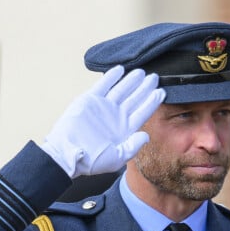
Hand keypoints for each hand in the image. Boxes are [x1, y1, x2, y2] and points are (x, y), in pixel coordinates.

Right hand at [41, 65, 164, 176]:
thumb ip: (133, 146)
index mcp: (125, 130)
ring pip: (121, 89)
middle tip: (155, 77)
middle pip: (134, 98)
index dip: (152, 102)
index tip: (161, 92)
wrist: (68, 154)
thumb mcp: (116, 158)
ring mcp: (104, 107)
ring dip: (131, 80)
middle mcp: (116, 117)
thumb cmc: (91, 161)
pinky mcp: (90, 100)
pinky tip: (121, 69)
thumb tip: (146, 135)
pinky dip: (111, 77)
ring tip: (141, 72)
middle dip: (145, 87)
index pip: (142, 112)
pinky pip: (103, 85)